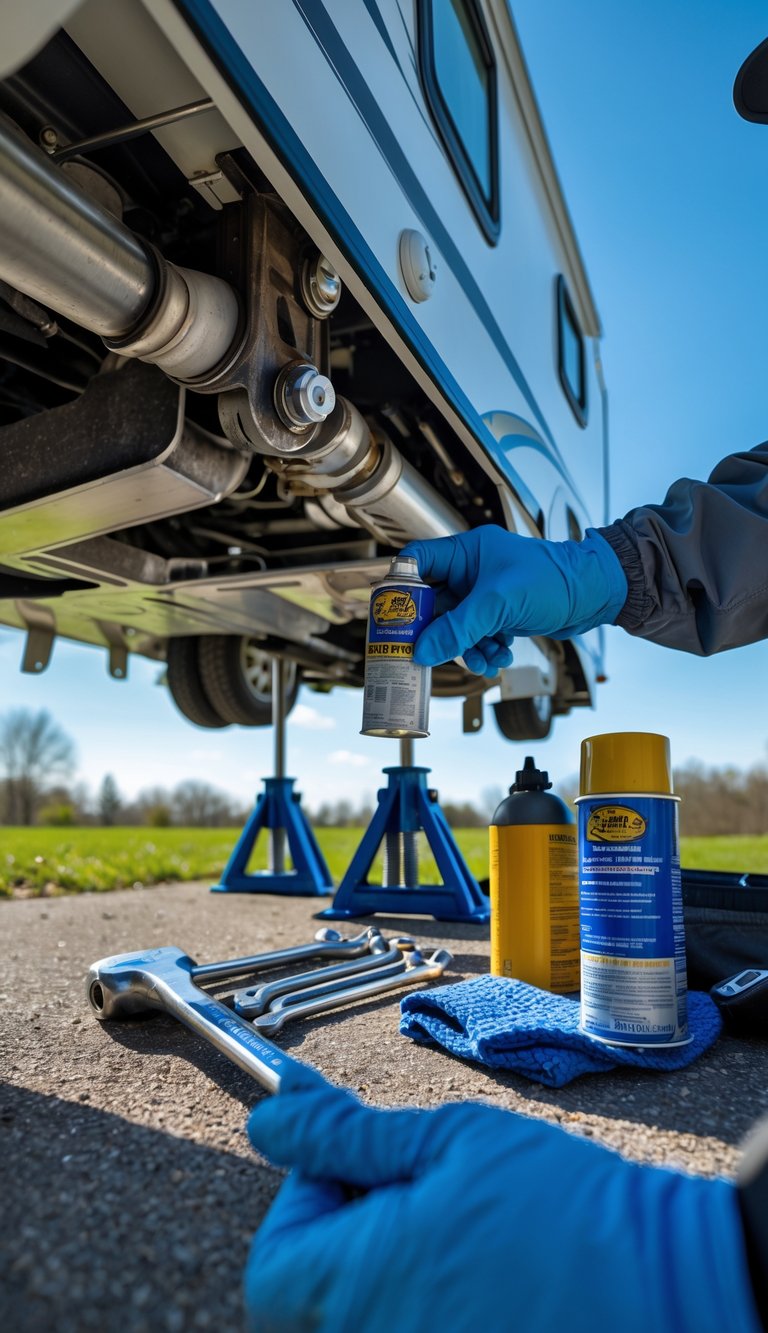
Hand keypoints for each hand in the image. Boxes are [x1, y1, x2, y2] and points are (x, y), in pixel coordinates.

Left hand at [244, 1064, 758, 1332]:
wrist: (662, 1284)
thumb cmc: (557, 1206)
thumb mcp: (444, 1141)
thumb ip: (347, 1137)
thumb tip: (272, 1118)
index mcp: (358, 1283)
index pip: (273, 1266)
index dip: (302, 1209)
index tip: (357, 1172)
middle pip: (309, 1301)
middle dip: (340, 1238)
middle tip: (407, 1195)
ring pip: (359, 1321)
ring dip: (382, 1268)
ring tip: (449, 1228)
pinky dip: (421, 1301)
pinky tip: (472, 1267)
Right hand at [400, 526, 626, 674]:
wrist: (595, 594)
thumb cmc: (555, 579)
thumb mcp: (500, 603)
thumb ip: (459, 628)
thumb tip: (424, 651)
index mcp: (466, 552)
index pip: (417, 561)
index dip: (402, 588)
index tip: (394, 617)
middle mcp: (471, 571)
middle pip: (434, 604)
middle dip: (437, 633)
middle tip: (431, 654)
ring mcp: (484, 595)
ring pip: (456, 627)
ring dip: (465, 648)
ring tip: (483, 660)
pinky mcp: (498, 615)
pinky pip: (476, 636)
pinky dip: (484, 650)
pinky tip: (499, 656)